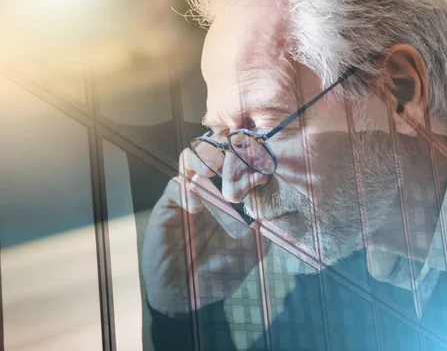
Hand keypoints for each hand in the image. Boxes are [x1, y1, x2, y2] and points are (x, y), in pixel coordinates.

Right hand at [141, 149, 266, 314]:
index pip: (238, 166)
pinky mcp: (168, 207)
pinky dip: (186, 191)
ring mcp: (188, 197)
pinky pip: (174, 187)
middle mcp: (209, 192)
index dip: (249, 161)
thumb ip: (261, 240)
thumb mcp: (246, 258)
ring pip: (191, 160)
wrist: (182, 296)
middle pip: (214, 153)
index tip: (263, 168)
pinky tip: (197, 209)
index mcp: (230, 199)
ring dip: (204, 160)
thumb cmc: (216, 277)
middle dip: (226, 150)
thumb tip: (278, 218)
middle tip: (238, 159)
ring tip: (215, 172)